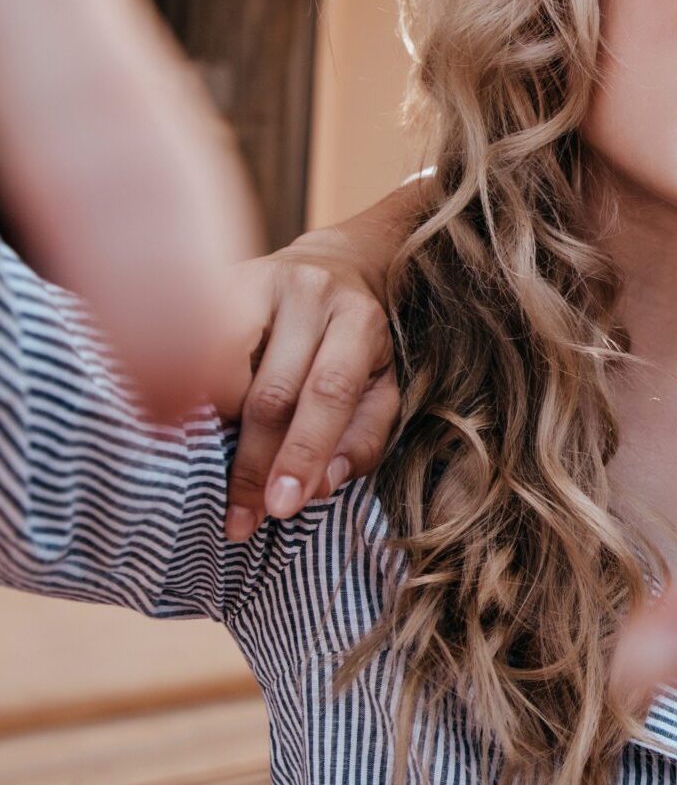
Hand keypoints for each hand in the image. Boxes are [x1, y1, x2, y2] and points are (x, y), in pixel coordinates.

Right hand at [213, 204, 406, 542]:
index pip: (330, 393)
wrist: (331, 265)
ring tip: (209, 478)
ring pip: (219, 372)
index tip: (281, 508)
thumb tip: (321, 485)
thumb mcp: (383, 387)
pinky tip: (184, 430)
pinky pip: (190, 350)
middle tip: (241, 520)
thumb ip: (362, 438)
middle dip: (255, 464)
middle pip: (271, 392)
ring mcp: (255, 282)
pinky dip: (187, 395)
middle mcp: (308, 294)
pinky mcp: (213, 283)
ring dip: (212, 433)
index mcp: (358, 319)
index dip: (303, 453)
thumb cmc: (357, 345)